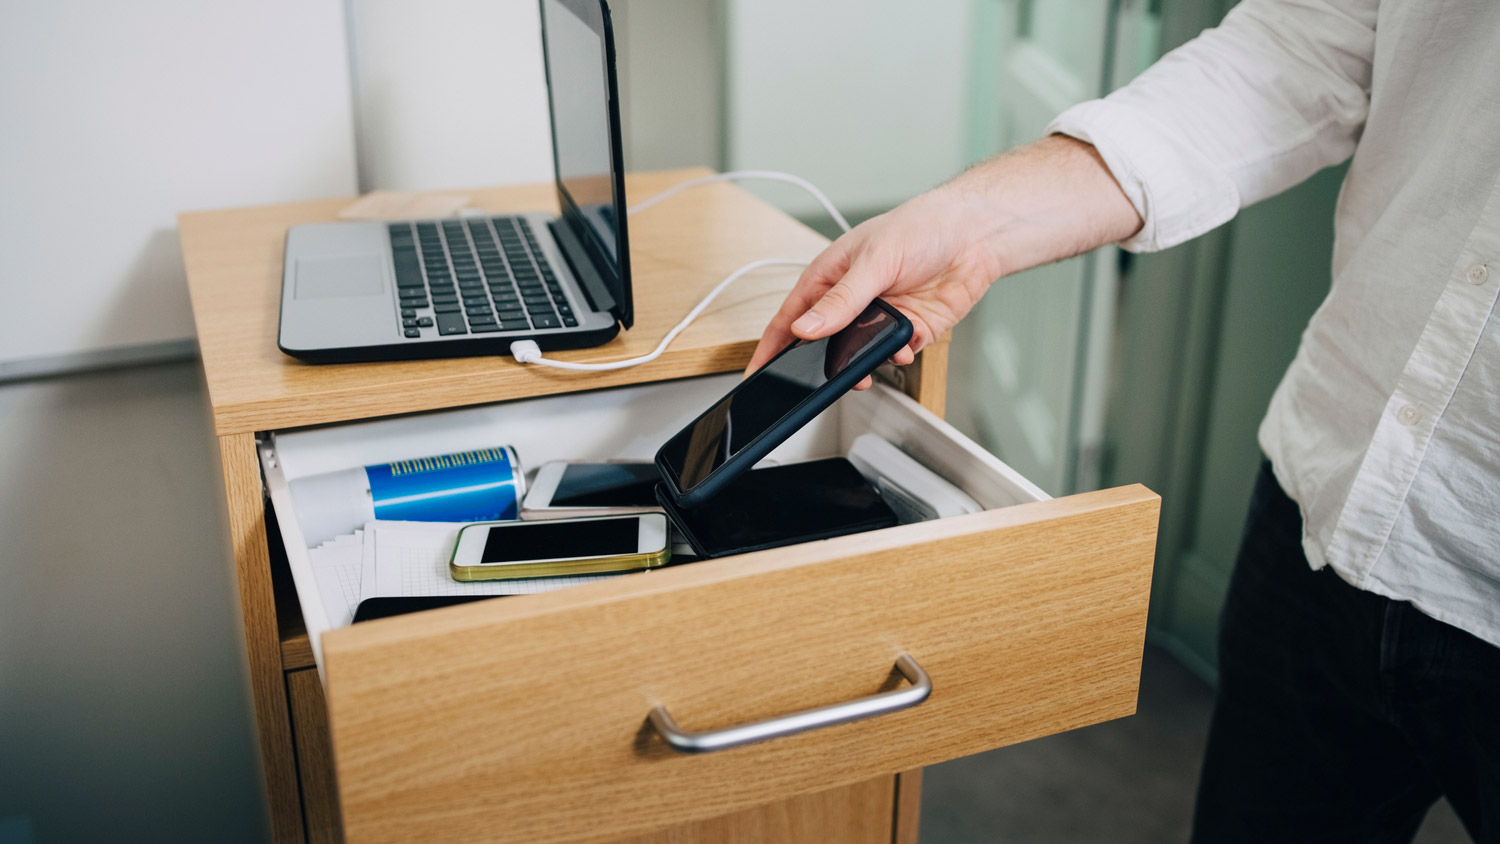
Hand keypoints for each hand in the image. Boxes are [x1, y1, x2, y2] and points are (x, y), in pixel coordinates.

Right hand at [745, 135, 1141, 388]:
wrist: (974, 235)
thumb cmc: (920, 228)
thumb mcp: (873, 261)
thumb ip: (840, 301)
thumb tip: (806, 329)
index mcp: (830, 278)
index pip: (790, 318)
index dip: (771, 348)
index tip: (758, 374)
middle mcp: (851, 301)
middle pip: (821, 344)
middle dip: (818, 366)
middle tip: (816, 383)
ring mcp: (878, 318)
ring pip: (855, 356)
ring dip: (859, 366)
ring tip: (863, 372)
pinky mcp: (907, 331)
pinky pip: (891, 355)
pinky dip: (894, 357)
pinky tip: (902, 347)